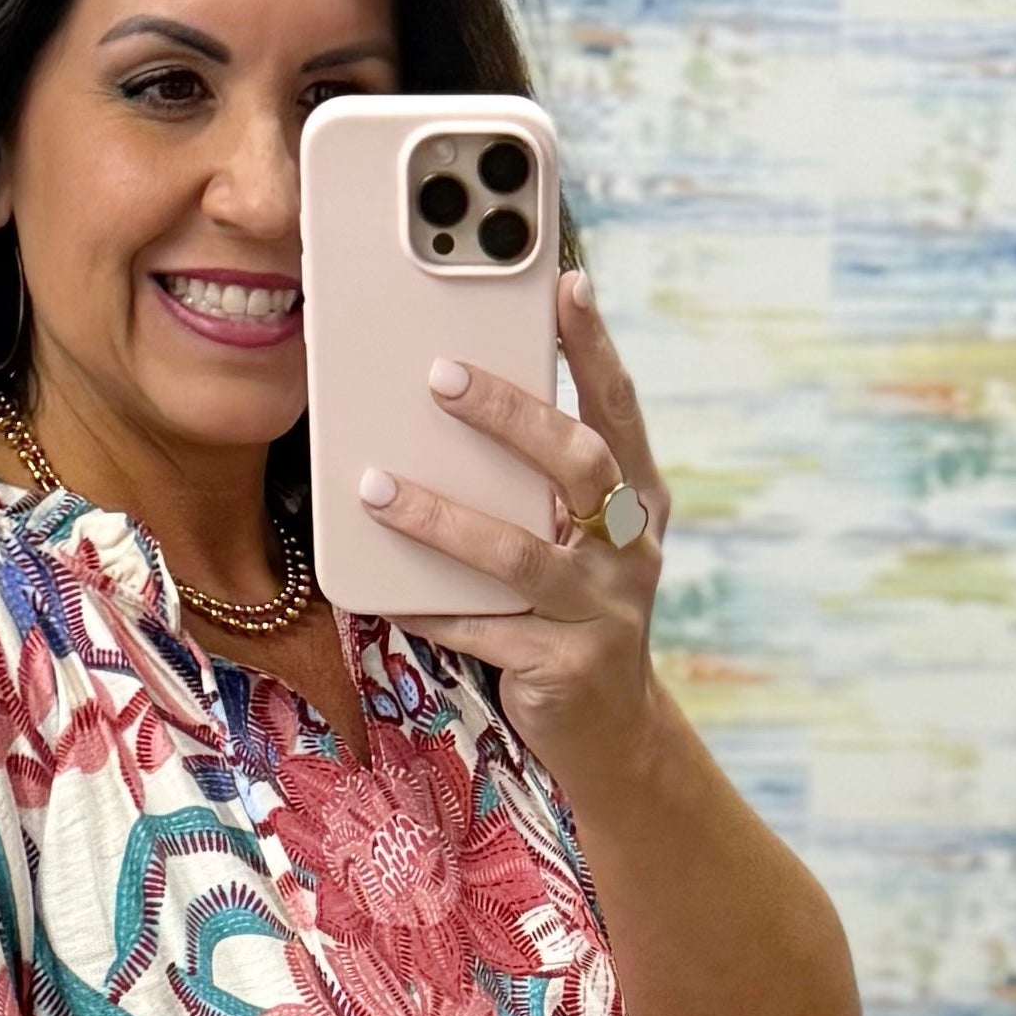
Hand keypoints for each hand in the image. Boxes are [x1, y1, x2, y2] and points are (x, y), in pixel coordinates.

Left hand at [357, 269, 670, 790]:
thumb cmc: (575, 612)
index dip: (595, 346)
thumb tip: (455, 402)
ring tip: (376, 487)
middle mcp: (630, 550)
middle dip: (509, 415)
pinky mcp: (560, 668)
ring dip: (442, 517)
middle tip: (439, 376)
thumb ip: (541, 484)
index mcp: (639, 501)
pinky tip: (376, 590)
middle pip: (576, 464)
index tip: (566, 283)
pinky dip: (425, 608)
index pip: (618, 408)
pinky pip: (480, 630)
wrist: (611, 732)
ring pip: (517, 553)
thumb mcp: (577, 540)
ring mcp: (600, 611)